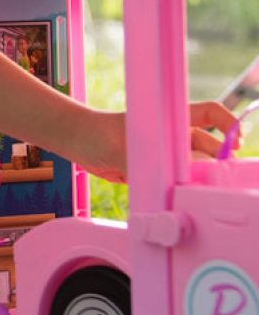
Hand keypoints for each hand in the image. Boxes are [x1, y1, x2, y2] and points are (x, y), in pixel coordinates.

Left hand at [69, 102, 238, 183]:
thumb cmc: (99, 133)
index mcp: (171, 120)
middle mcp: (174, 137)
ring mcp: (166, 155)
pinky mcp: (157, 172)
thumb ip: (152, 162)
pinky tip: (179, 200)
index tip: (237, 142)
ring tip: (198, 194)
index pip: (210, 114)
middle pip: (210, 149)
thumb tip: (182, 175)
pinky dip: (180, 192)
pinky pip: (177, 183)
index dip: (228, 125)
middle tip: (219, 181)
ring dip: (198, 181)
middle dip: (217, 164)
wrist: (78, 143)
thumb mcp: (126, 147)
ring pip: (195, 170)